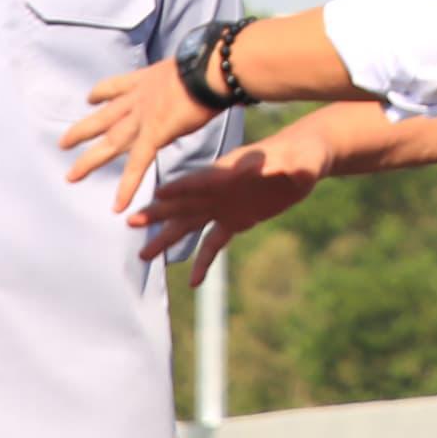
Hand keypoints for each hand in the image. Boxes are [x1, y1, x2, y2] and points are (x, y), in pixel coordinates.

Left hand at [64, 59, 218, 214]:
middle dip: (82, 132)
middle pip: (103, 119)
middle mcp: (138, 100)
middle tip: (62, 144)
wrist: (209, 70)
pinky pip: (137, 165)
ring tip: (71, 177)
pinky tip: (117, 206)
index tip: (90, 99)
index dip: (100, 94)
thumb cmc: (208, 67)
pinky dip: (127, 187)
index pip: (115, 87)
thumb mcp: (187, 68)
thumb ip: (183, 80)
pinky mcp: (154, 135)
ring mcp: (142, 118)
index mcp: (145, 81)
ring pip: (110, 143)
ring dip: (89, 161)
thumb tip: (196, 81)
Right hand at [134, 114, 331, 278]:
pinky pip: (214, 243)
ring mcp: (224, 206)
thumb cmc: (300, 154)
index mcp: (229, 172)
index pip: (200, 179)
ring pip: (189, 225)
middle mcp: (220, 189)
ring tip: (144, 256)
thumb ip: (277, 164)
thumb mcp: (293, 159)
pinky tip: (192, 283)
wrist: (305, 161)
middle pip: (183, 203)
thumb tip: (264, 165)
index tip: (157, 195)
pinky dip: (203, 261)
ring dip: (168, 239)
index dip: (181, 187)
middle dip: (158, 213)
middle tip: (131, 223)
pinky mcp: (236, 221)